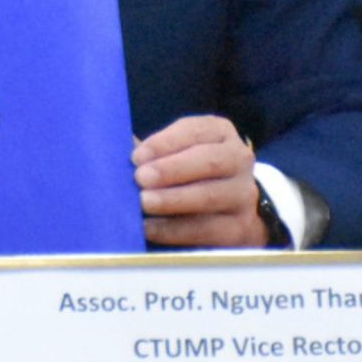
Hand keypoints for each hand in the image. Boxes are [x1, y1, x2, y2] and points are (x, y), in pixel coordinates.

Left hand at [133, 115, 266, 247]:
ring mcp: (244, 194)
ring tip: (143, 203)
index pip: (195, 131)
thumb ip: (153, 151)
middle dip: (171, 170)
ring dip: (173, 200)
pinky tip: (152, 228)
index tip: (137, 156)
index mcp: (220, 133)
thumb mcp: (178, 151)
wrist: (228, 210)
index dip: (165, 142)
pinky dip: (177, 230)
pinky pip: (208, 230)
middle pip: (209, 162)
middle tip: (140, 179)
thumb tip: (117, 150)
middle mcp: (239, 160)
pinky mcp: (240, 228)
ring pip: (210, 196)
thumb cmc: (190, 171)